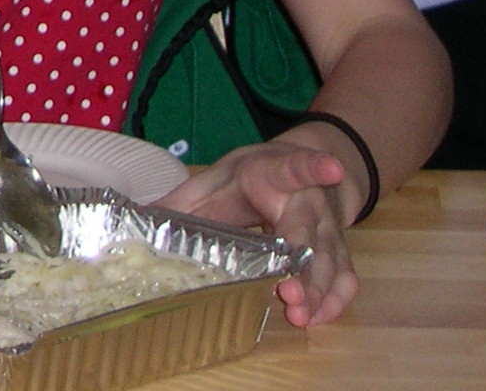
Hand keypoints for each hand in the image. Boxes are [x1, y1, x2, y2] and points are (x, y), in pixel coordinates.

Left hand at [158, 139, 357, 326]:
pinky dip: (335, 299)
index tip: (332, 169)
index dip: (314, 167)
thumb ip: (186, 199)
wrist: (313, 169)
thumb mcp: (218, 177)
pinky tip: (318, 317)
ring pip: (330, 262)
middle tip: (290, 292)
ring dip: (317, 291)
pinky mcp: (340, 252)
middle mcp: (310, 203)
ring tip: (300, 315)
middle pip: (311, 235)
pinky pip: (345, 278)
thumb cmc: (256, 176)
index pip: (296, 168)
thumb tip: (140, 219)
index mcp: (279, 175)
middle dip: (303, 264)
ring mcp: (330, 230)